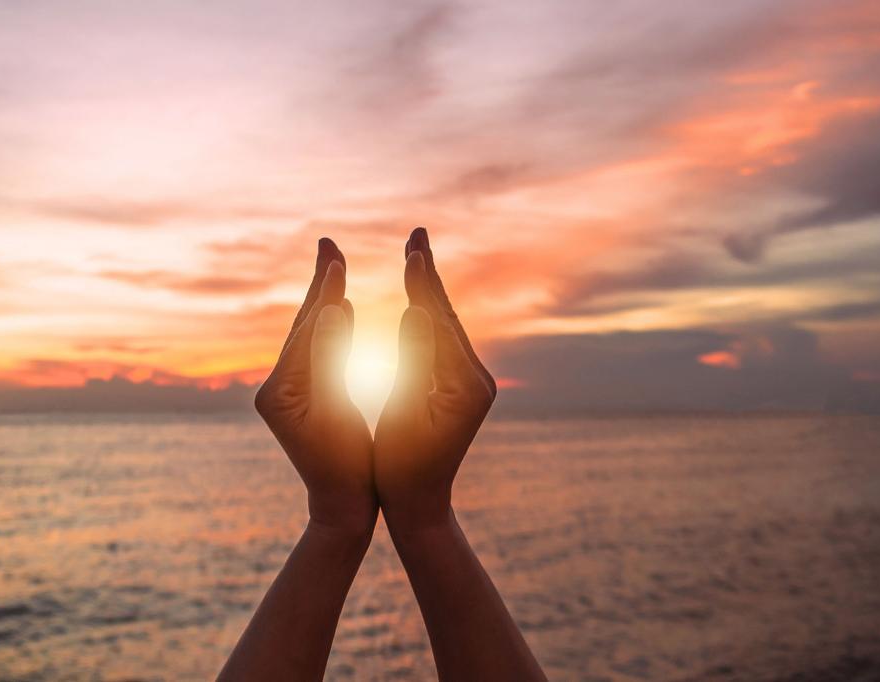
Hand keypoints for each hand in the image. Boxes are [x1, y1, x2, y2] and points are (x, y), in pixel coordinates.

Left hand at [254, 238, 376, 534]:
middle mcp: (276, 387)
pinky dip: (331, 327)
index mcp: (279, 390)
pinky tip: (341, 310)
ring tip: (333, 267)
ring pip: (309, 336)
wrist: (342, 509)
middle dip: (318, 285)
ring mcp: (288, 392)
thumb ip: (330, 360)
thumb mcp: (336, 413)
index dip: (322, 291)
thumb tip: (330, 309)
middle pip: (301, 326)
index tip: (335, 254)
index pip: (304, 330)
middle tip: (327, 243)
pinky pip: (318, 352)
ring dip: (324, 301)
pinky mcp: (302, 398)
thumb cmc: (344, 468)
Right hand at [374, 227, 496, 529]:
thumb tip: (415, 312)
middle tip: (417, 233)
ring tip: (416, 256)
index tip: (412, 248)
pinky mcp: (460, 387)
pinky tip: (418, 299)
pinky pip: (441, 341)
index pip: (441, 322)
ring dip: (429, 290)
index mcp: (465, 385)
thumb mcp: (404, 416)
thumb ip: (412, 363)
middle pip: (448, 316)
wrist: (420, 505)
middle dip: (429, 275)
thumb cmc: (403, 470)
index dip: (424, 283)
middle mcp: (476, 378)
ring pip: (445, 326)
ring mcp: (470, 382)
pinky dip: (428, 314)